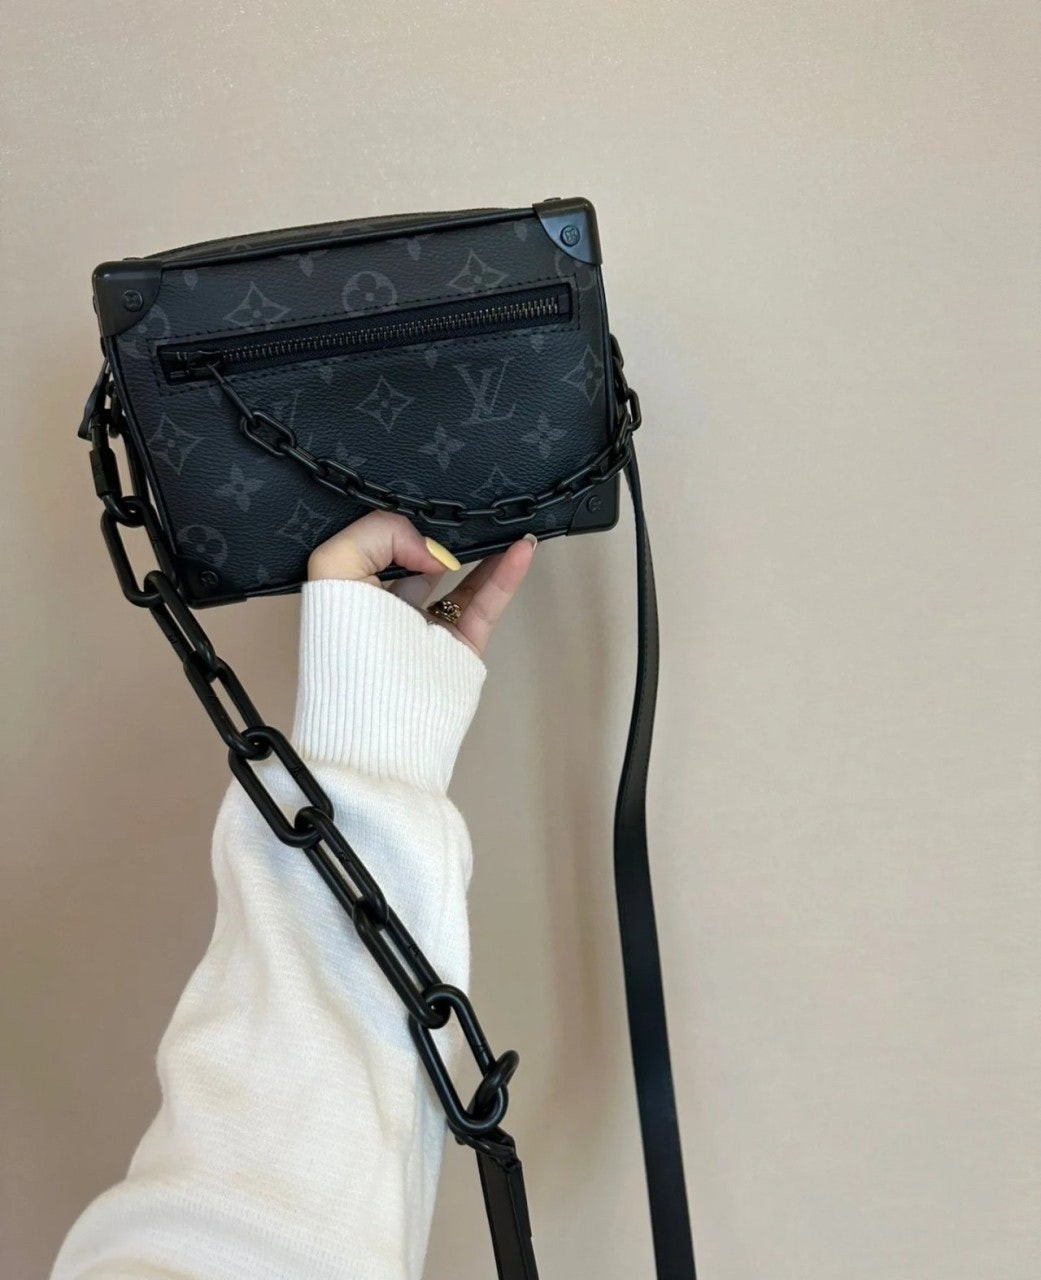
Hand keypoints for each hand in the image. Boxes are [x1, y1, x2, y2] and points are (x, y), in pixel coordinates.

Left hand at [307, 512, 537, 659]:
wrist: (381, 732)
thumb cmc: (346, 656)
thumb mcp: (334, 570)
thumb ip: (377, 534)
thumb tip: (431, 551)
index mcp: (349, 592)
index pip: (375, 544)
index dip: (396, 524)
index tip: (416, 513)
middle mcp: (387, 609)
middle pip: (419, 559)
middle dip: (439, 534)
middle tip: (460, 509)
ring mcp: (426, 630)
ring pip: (460, 578)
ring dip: (482, 549)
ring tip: (499, 521)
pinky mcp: (460, 647)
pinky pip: (485, 602)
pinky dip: (506, 574)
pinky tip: (522, 548)